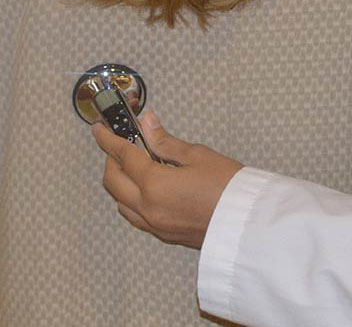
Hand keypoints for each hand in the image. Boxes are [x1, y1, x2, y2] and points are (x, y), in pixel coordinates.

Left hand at [93, 111, 242, 248]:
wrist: (244, 222)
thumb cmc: (227, 186)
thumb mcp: (198, 155)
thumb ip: (167, 142)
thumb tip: (148, 124)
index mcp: (154, 184)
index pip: (123, 156)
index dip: (108, 140)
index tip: (99, 129)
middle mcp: (147, 207)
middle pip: (113, 181)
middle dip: (111, 159)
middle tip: (121, 142)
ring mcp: (152, 224)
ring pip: (120, 201)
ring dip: (120, 181)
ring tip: (136, 164)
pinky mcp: (162, 233)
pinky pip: (133, 215)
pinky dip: (130, 198)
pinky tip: (146, 187)